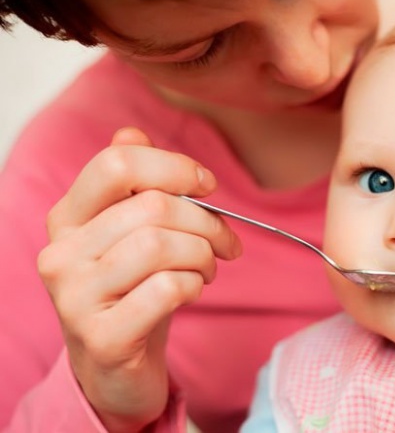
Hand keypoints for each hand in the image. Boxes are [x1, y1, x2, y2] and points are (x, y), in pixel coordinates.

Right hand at [37, 128, 240, 431]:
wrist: (114, 368)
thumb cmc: (132, 291)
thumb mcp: (129, 235)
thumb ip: (132, 185)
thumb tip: (132, 134)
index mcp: (68, 218)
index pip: (118, 164)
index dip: (175, 166)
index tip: (207, 186)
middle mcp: (61, 253)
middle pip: (154, 207)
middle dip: (208, 222)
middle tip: (226, 243)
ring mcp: (76, 297)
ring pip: (161, 246)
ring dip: (203, 256)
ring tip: (208, 269)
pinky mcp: (103, 336)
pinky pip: (167, 289)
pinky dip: (194, 285)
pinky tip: (192, 291)